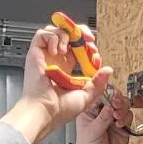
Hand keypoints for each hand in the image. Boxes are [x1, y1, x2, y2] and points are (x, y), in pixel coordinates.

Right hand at [15, 23, 113, 139]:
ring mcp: (44, 56)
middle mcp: (55, 60)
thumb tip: (108, 70)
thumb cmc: (59, 110)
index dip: (87, 46)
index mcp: (65, 69)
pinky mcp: (34, 53)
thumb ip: (98, 83)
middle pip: (67, 34)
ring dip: (66, 35)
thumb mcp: (85, 96)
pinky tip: (56, 51)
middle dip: (80, 32)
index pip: (77, 48)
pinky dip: (52, 37)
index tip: (94, 53)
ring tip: (67, 48)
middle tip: (88, 39)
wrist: (45, 112)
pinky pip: (41, 34)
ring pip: (55, 31)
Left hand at [67, 86, 132, 143]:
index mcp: (89, 111)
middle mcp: (102, 113)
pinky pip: (128, 118)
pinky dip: (126, 119)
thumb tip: (111, 105)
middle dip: (117, 100)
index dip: (107, 92)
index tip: (112, 94)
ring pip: (123, 106)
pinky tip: (120, 125)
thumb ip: (103, 118)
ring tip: (117, 119)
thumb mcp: (92, 132)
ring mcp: (112, 120)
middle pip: (114, 98)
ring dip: (122, 110)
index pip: (100, 94)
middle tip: (116, 105)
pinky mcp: (122, 128)